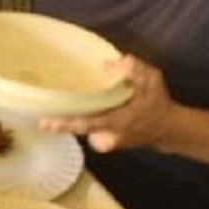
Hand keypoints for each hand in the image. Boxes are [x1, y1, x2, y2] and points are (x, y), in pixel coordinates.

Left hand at [39, 54, 176, 152]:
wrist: (166, 128)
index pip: (88, 124)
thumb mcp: (152, 79)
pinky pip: (87, 132)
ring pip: (82, 131)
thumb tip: (107, 65)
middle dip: (60, 124)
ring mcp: (106, 142)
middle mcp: (109, 135)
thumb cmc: (157, 101)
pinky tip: (85, 111)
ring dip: (74, 119)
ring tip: (70, 107)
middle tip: (42, 118)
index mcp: (119, 120)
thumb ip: (133, 69)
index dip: (65, 124)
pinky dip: (83, 122)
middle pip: (78, 130)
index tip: (45, 122)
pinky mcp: (104, 144)